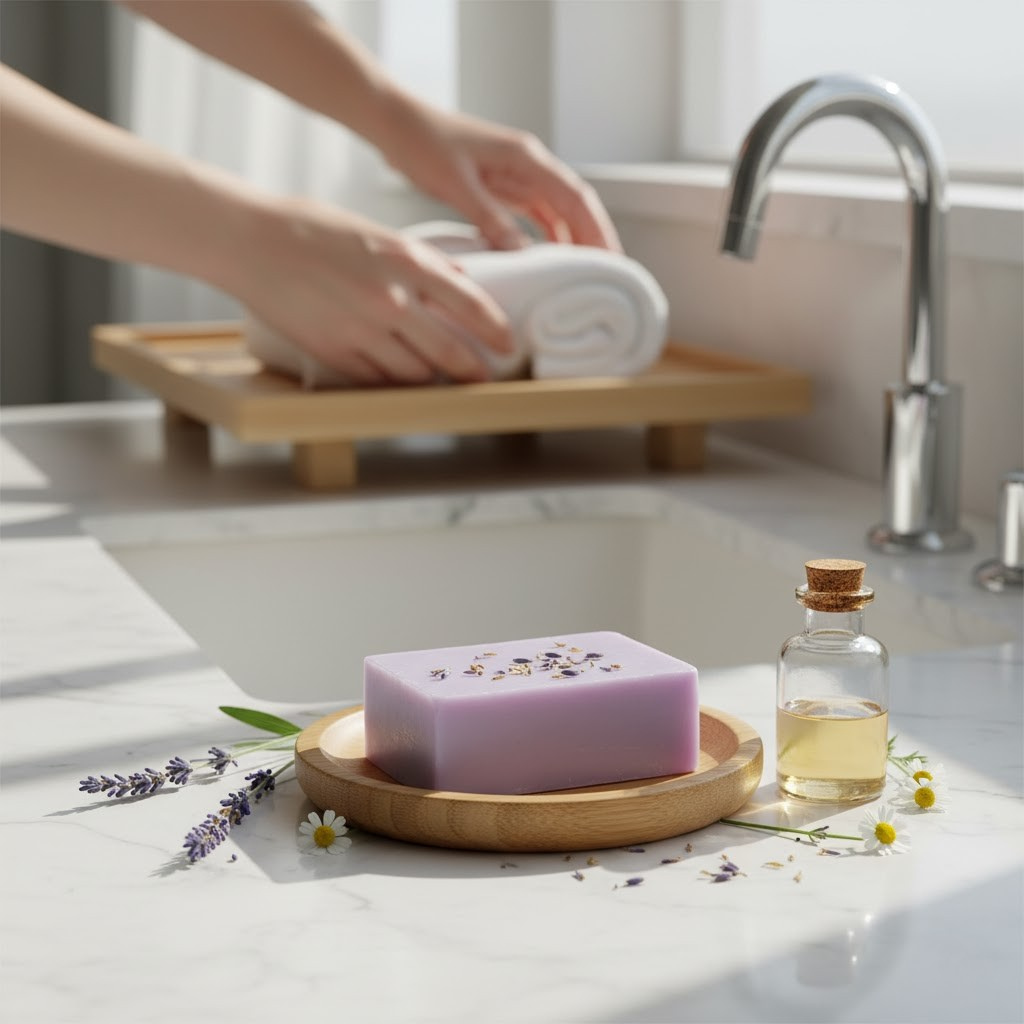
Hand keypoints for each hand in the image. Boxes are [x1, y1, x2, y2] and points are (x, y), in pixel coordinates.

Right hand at [228, 197, 514, 385]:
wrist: (251, 243)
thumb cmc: (312, 229)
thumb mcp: (378, 233)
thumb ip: (420, 262)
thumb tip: (459, 282)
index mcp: (405, 261)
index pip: (469, 303)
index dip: (495, 329)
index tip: (507, 343)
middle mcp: (389, 299)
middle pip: (448, 350)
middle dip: (472, 369)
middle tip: (484, 377)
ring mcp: (362, 331)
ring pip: (415, 373)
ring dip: (432, 378)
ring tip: (440, 377)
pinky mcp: (335, 353)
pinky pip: (378, 380)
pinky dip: (393, 381)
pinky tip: (399, 377)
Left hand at [377, 98, 621, 252]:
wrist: (395, 123)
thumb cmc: (422, 144)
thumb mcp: (456, 186)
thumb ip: (491, 219)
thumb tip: (523, 255)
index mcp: (525, 158)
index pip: (575, 198)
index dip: (596, 231)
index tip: (610, 260)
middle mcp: (528, 164)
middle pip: (575, 204)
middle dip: (593, 238)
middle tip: (607, 274)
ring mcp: (516, 174)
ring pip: (557, 211)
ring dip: (572, 239)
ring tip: (583, 273)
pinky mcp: (501, 185)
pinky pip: (534, 214)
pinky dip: (546, 236)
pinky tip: (549, 259)